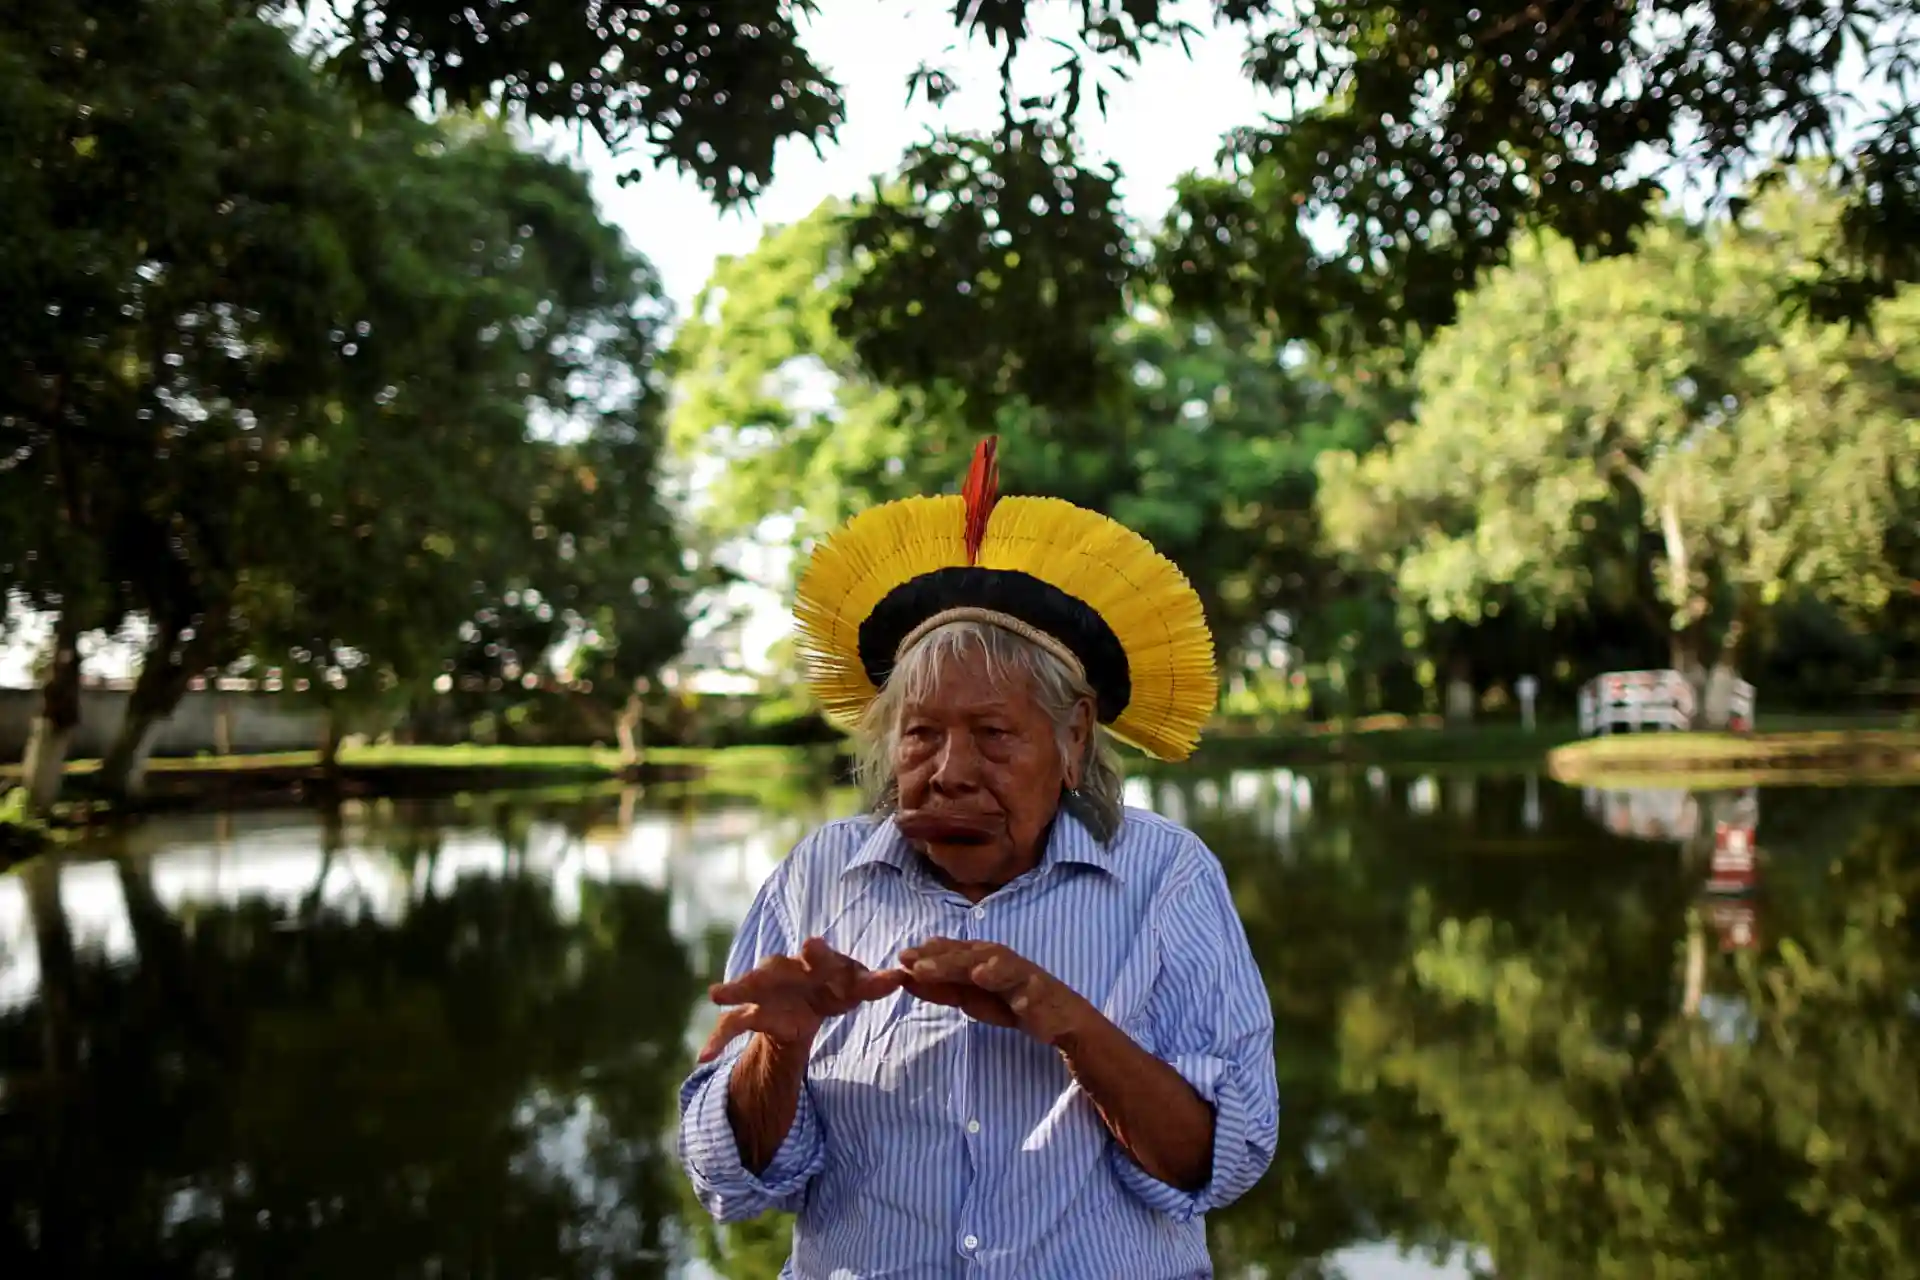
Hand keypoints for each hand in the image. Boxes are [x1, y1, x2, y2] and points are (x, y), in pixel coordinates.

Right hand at [698, 937, 904, 1062]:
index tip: (814, 945)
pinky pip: (731, 1026)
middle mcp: (784, 971)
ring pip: (747, 989)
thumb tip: (902, 977)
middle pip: (773, 968)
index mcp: (813, 962)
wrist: (811, 999)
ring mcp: (764, 992)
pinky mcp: (753, 1014)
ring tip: (716, 995)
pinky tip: (703, 1056)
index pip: (816, 954)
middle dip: (766, 970)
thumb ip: (877, 983)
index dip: (817, 951)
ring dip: (733, 991)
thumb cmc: (837, 985)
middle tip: (764, 966)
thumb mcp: (857, 987)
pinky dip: (717, 1039)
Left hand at [894, 938, 1094, 1045]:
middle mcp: (1003, 962)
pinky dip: (1030, 1000)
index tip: (902, 958)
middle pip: (975, 956)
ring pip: (1009, 969)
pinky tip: (1021, 1006)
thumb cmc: (1008, 1001)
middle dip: (949, 960)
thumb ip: (941, 987)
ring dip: (993, 970)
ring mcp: (1027, 979)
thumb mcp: (969, 997)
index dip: (930, 954)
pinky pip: (1040, 999)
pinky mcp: (1048, 998)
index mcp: (983, 958)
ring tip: (977, 975)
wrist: (1058, 1018)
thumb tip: (906, 976)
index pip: (953, 952)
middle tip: (921, 966)